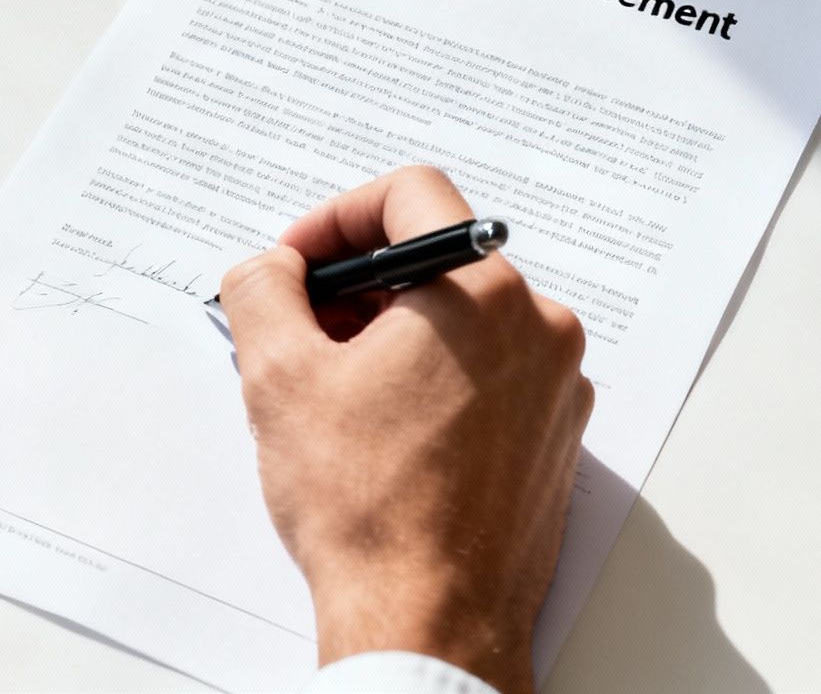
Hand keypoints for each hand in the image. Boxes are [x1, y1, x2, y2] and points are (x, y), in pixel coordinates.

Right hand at [221, 167, 592, 693]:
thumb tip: (270, 268)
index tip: (299, 261)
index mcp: (483, 294)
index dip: (337, 217)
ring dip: (395, 333)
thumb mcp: (280, 379)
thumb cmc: (368, 511)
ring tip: (335, 389)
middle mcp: (538, 328)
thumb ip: (264, 290)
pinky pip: (491, 372)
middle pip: (438, 260)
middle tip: (301, 330)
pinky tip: (382, 429)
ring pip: (465, 319)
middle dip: (360, 286)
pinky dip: (435, 378)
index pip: (412, 197)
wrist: (428, 623)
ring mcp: (556, 386)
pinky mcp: (554, 437)